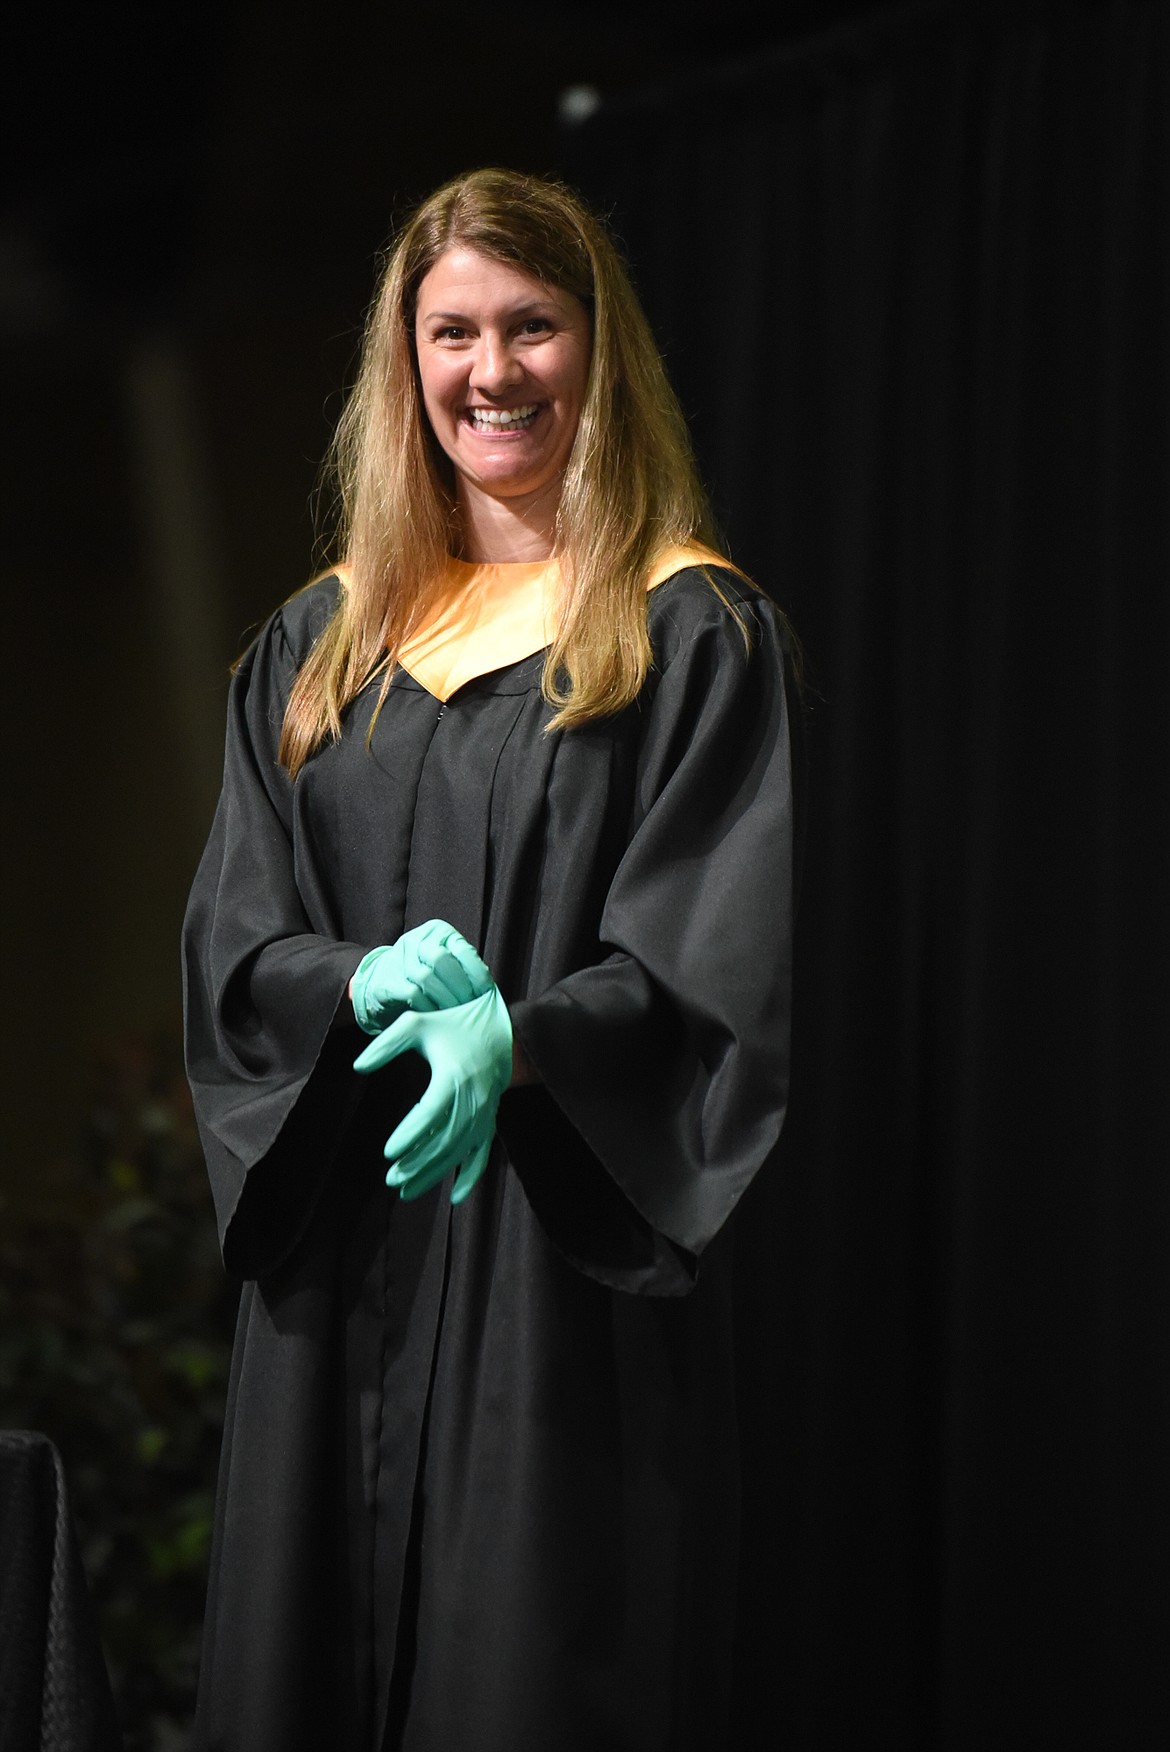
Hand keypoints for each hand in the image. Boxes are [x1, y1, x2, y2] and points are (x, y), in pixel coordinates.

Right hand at [350, 920, 492, 1035]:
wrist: (383, 980)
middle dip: (460, 985)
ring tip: (458, 1015)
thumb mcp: (443, 962)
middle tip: (471, 1005)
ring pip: (427, 977)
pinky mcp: (388, 981)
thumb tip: (488, 988)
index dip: (475, 970)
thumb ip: (463, 968)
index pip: (460, 948)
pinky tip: (439, 1018)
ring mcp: (398, 959)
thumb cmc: (424, 972)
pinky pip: (413, 994)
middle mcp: (415, 940)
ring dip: (446, 999)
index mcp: (435, 931)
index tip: (486, 991)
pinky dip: (429, 1007)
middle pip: (441, 960)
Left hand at [353, 986, 512, 1203]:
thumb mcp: (417, 1024)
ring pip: (459, 1151)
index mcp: (453, 1076)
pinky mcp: (490, 1121)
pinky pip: (482, 1153)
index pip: (430, 1112)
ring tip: (406, 1190)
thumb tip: (357, 1067)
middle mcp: (473, 1099)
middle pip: (444, 1139)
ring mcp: (484, 1113)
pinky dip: (471, 1176)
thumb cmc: (453, 1025)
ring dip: (434, 1173)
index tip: (388, 1152)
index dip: (410, 1134)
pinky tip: (454, 1196)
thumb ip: (386, 1044)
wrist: (502, 1031)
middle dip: (418, 1162)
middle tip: (391, 1178)